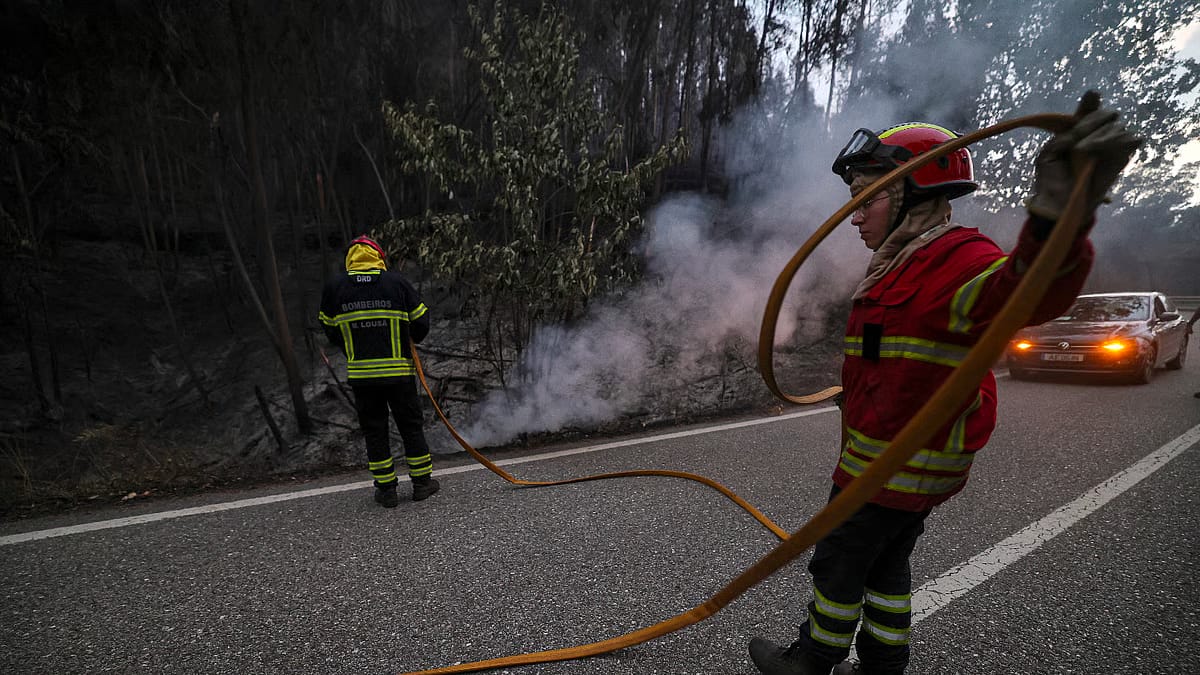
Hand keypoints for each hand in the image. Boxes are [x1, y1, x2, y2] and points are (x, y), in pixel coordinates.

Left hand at [1026, 91, 1143, 221]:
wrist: (1057, 203)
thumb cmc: (1050, 179)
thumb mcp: (1049, 153)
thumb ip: (1064, 134)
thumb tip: (1077, 120)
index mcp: (1078, 131)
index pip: (1090, 109)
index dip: (1091, 103)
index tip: (1092, 96)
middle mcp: (1097, 135)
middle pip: (1106, 114)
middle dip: (1091, 123)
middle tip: (1076, 139)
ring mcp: (1111, 146)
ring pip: (1118, 126)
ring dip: (1100, 135)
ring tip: (1083, 150)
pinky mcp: (1122, 158)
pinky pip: (1132, 139)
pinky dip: (1119, 140)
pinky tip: (1100, 149)